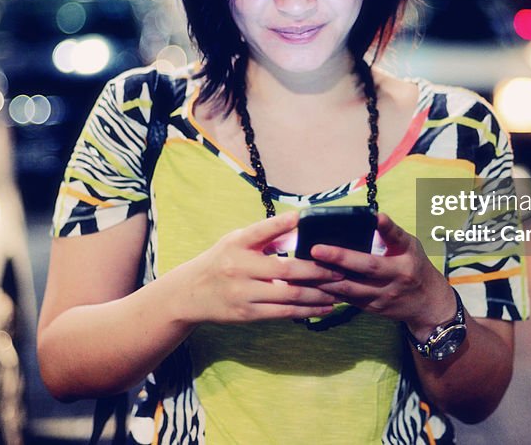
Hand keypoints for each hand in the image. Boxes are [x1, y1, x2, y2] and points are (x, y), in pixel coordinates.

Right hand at [175, 212, 341, 323]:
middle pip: (286, 270)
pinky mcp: (247, 314)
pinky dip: (307, 311)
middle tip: (340, 270)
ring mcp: (243, 292)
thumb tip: (298, 228)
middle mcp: (238, 267)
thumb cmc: (221, 261)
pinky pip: (283, 313)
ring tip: (339, 291)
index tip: (301, 217)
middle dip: (317, 271)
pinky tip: (324, 307)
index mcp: (237, 244)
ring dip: (318, 294)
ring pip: (289, 295)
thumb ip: (264, 236)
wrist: (190, 294)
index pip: (260, 231)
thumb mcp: (235, 241)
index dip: (280, 223)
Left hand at [311, 213, 456, 337]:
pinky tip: (312, 283)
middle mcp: (394, 280)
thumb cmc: (415, 267)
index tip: (368, 220)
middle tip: (315, 249)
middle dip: (338, 259)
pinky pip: (347, 299)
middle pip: (365, 269)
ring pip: (350, 289)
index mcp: (404, 262)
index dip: (378, 233)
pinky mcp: (371, 308)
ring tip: (306, 268)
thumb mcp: (411, 246)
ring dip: (326, 279)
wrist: (427, 304)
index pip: (390, 245)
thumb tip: (372, 216)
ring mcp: (382, 297)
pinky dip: (329, 291)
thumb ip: (392, 234)